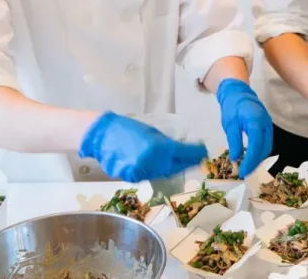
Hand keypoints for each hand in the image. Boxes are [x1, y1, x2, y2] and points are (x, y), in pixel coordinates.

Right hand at [79, 112, 207, 181]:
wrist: (103, 136)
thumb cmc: (129, 129)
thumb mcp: (153, 132)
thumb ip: (167, 144)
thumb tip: (182, 150)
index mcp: (158, 148)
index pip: (183, 154)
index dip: (196, 154)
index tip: (204, 152)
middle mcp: (151, 163)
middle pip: (175, 167)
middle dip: (187, 163)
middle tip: (197, 159)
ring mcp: (140, 173)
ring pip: (163, 174)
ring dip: (174, 168)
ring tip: (183, 163)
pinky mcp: (131, 178)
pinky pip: (149, 176)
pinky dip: (157, 171)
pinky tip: (163, 166)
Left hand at [216, 79, 273, 176]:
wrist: (239, 93)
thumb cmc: (233, 107)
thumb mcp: (230, 124)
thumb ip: (234, 141)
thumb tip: (236, 159)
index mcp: (256, 121)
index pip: (256, 145)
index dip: (250, 161)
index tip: (242, 172)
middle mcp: (266, 124)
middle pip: (265, 148)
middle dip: (255, 163)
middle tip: (243, 173)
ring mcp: (268, 125)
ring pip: (267, 147)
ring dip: (258, 159)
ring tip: (247, 168)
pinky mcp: (267, 127)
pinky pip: (266, 143)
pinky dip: (259, 153)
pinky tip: (251, 158)